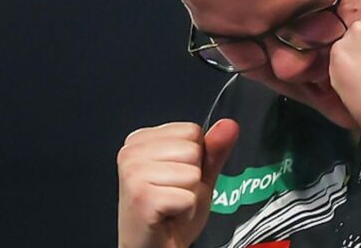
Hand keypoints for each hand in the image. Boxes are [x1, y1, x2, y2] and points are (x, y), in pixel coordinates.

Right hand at [117, 119, 238, 247]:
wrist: (154, 246)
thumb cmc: (171, 212)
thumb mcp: (199, 175)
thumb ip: (214, 149)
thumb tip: (228, 125)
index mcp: (141, 139)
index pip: (193, 130)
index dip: (195, 158)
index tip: (176, 176)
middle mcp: (131, 152)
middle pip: (193, 149)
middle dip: (193, 176)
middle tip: (173, 192)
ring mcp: (134, 174)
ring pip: (192, 173)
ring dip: (190, 194)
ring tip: (171, 204)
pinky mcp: (142, 197)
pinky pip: (187, 196)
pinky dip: (185, 210)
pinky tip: (169, 214)